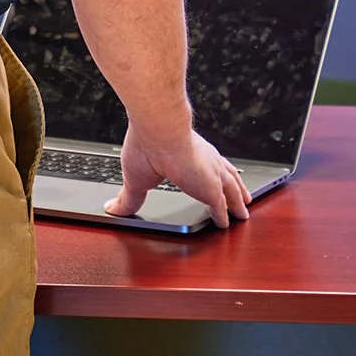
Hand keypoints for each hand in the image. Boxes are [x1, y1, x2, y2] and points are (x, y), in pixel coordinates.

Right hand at [109, 121, 250, 228]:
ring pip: (231, 190)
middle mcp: (205, 160)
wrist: (160, 131)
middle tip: (243, 199)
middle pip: (228, 176)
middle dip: (236, 188)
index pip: (208, 164)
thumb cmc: (147, 143)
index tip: (220, 180)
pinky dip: (225, 216)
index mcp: (189, 152)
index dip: (215, 173)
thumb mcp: (136, 177)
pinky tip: (226, 223)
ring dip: (238, 202)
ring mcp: (211, 174)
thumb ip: (128, 197)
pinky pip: (222, 206)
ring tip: (243, 213)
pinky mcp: (212, 188)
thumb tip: (113, 209)